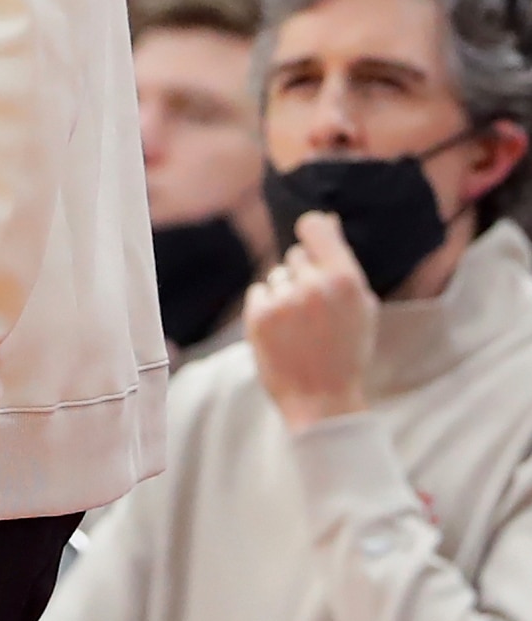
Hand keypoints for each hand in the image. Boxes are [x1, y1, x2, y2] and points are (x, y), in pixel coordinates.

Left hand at [248, 210, 378, 430]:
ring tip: (301, 327)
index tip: (310, 236)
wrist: (323, 399)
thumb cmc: (347, 351)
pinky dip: (267, 308)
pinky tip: (284, 333)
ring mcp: (284, 300)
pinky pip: (259, 293)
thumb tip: (326, 221)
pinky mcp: (258, 315)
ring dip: (285, 294)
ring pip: (277, 276)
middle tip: (315, 309)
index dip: (311, 229)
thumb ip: (343, 264)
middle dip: (303, 275)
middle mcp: (313, 285)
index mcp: (346, 280)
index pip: (314, 227)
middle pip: (295, 255)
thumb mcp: (362, 307)